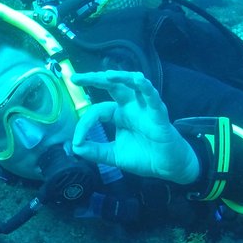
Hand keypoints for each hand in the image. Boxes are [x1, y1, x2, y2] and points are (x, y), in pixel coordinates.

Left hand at [70, 70, 199, 183]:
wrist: (167, 167)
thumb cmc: (144, 156)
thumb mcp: (114, 156)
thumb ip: (96, 151)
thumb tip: (75, 147)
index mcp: (119, 115)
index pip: (97, 111)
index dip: (85, 123)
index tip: (77, 140)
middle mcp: (130, 107)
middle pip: (112, 86)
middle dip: (94, 79)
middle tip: (76, 78)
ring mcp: (145, 108)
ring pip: (133, 86)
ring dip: (121, 77)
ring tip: (107, 75)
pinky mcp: (159, 114)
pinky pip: (153, 98)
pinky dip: (146, 88)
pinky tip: (138, 80)